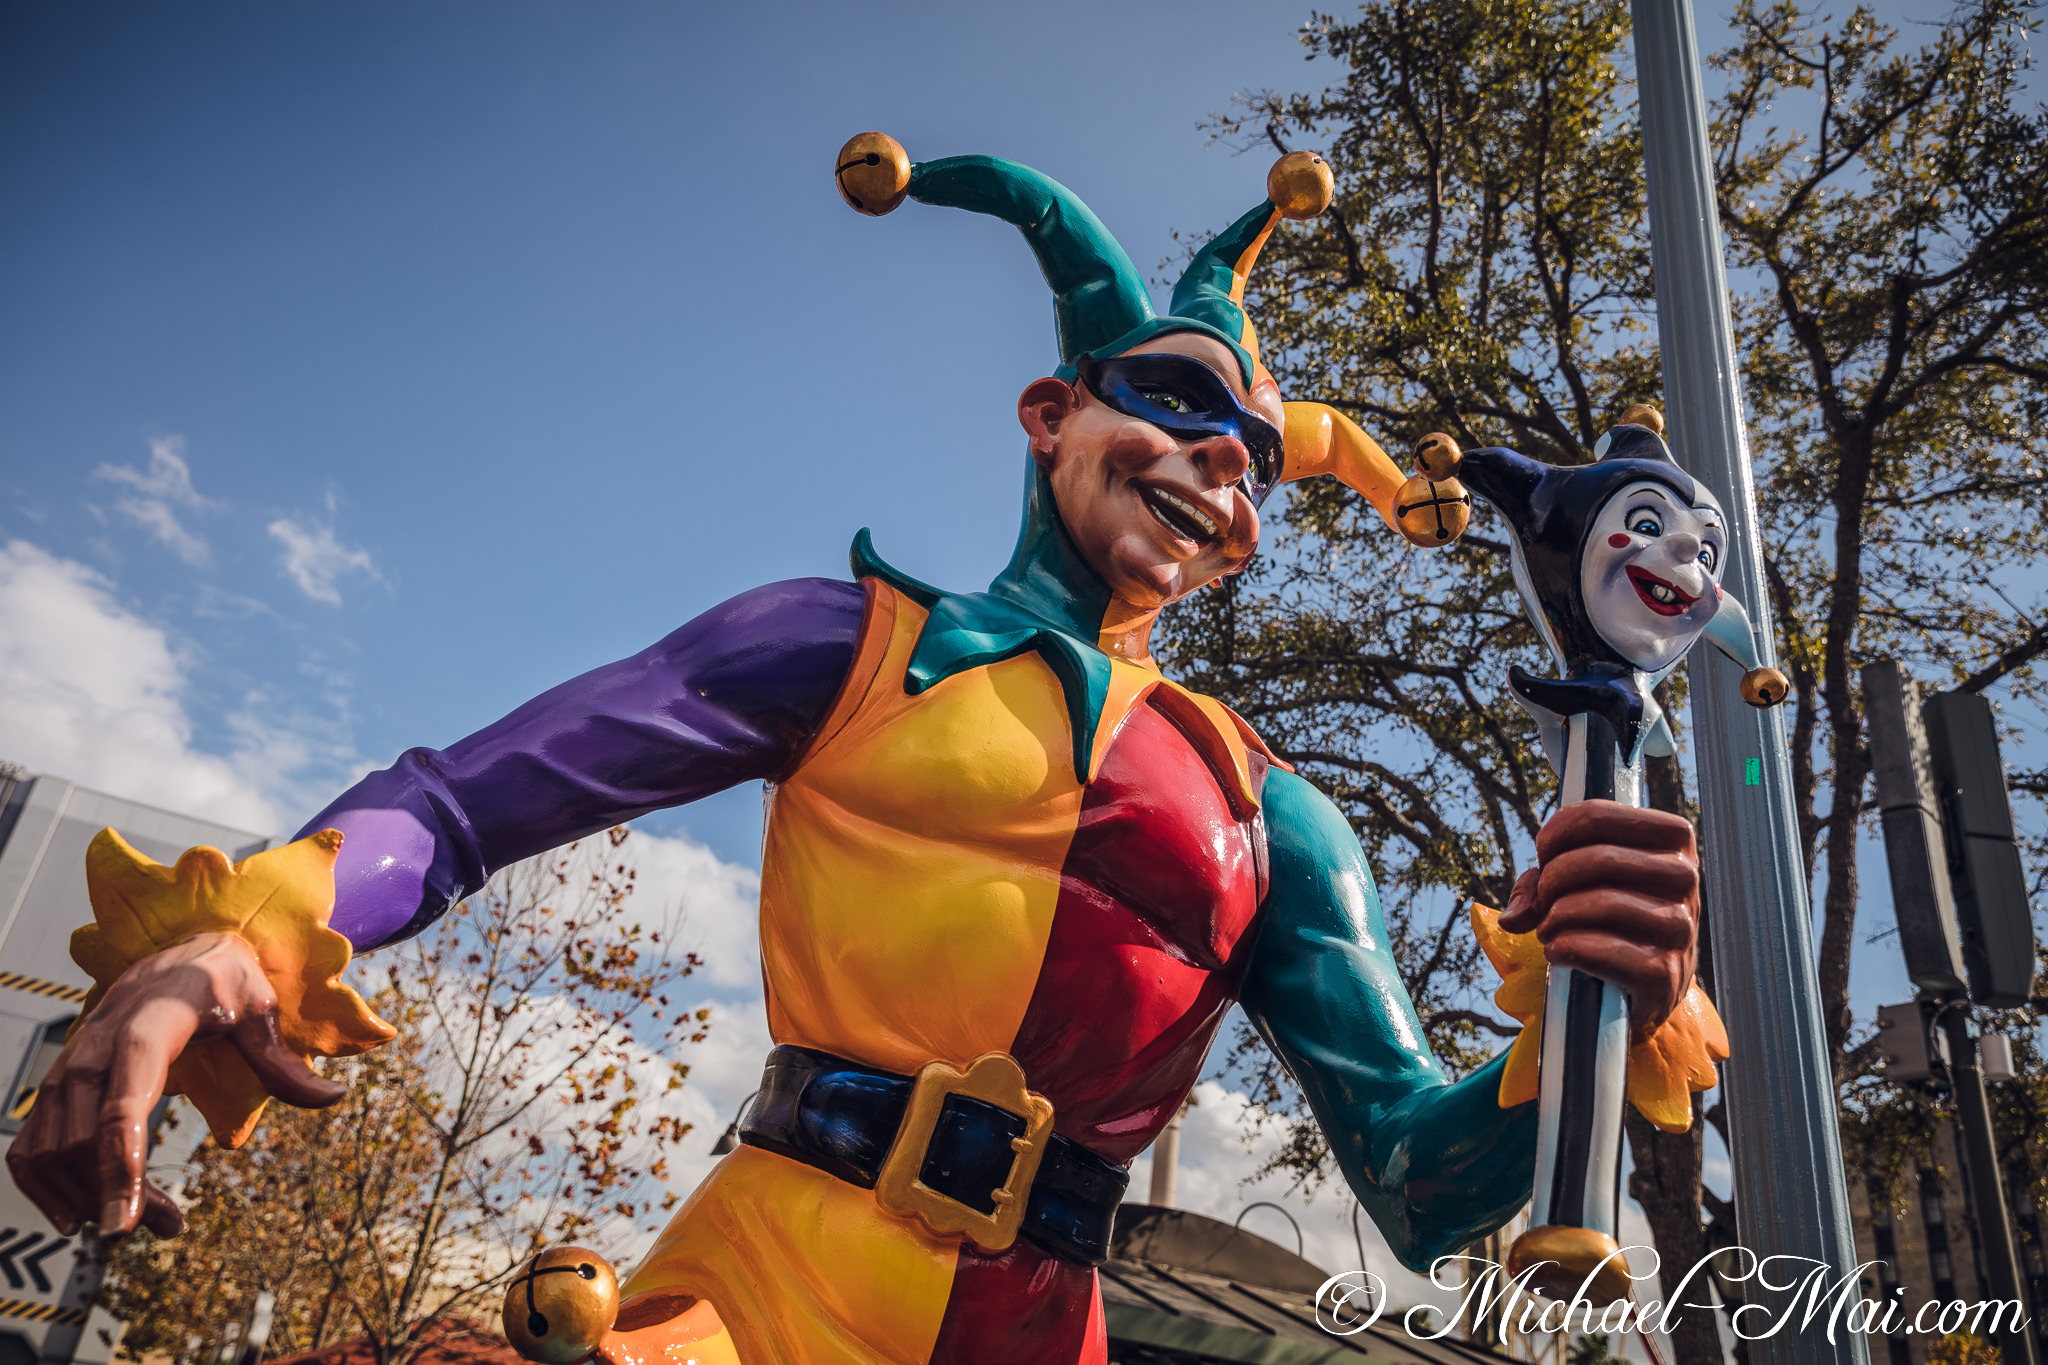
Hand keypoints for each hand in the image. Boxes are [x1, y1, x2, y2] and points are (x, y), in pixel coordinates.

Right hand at [6, 932, 346, 1238]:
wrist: (176, 950)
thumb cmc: (225, 980)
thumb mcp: (261, 1010)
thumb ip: (283, 1060)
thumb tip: (334, 1097)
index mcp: (147, 1027)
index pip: (125, 1104)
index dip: (121, 1167)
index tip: (125, 1226)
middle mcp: (96, 1047)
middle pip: (88, 1139)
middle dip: (120, 1194)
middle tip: (170, 1228)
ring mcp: (69, 1066)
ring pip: (55, 1149)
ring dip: (90, 1197)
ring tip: (146, 1224)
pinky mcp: (58, 1082)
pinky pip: (31, 1144)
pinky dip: (44, 1184)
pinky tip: (77, 1216)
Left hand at [1496, 800, 1699, 1040]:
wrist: (1650, 985)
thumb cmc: (1614, 921)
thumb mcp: (1581, 886)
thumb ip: (1541, 884)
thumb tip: (1513, 917)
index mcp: (1671, 841)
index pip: (1600, 815)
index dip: (1558, 832)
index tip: (1544, 854)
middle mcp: (1684, 878)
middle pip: (1600, 858)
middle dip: (1554, 879)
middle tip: (1543, 899)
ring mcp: (1680, 926)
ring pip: (1604, 902)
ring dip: (1557, 916)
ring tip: (1547, 927)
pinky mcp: (1665, 971)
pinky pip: (1602, 950)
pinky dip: (1566, 948)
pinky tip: (1556, 951)